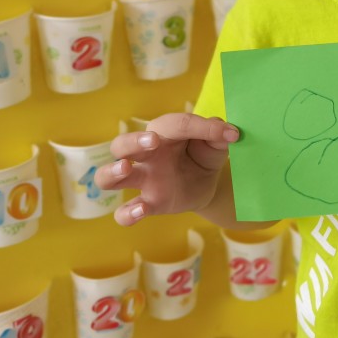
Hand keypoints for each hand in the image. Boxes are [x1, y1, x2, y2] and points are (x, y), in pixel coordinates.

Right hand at [94, 112, 239, 225]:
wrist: (208, 183)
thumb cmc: (205, 155)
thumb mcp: (216, 142)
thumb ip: (219, 134)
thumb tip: (229, 132)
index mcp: (164, 133)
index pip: (175, 125)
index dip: (201, 126)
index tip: (229, 134)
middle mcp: (147, 155)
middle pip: (122, 144)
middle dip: (132, 141)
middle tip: (151, 142)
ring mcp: (144, 180)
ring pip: (108, 176)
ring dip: (112, 172)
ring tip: (125, 169)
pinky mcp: (148, 204)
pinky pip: (125, 212)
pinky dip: (127, 213)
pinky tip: (141, 210)